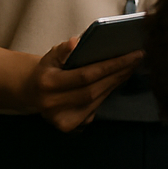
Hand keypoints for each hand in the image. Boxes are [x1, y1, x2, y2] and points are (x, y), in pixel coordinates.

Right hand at [23, 38, 141, 131]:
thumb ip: (63, 49)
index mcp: (48, 83)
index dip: (112, 65)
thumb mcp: (51, 55)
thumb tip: (76, 42)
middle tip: (136, 60)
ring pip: (96, 100)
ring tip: (130, 68)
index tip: (133, 55)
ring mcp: (60, 118)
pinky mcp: (68, 126)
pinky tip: (117, 81)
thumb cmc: (47, 70)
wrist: (31, 91)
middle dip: (118, 74)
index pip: (86, 75)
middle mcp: (52, 104)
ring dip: (116, 83)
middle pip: (94, 90)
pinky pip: (94, 109)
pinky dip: (107, 94)